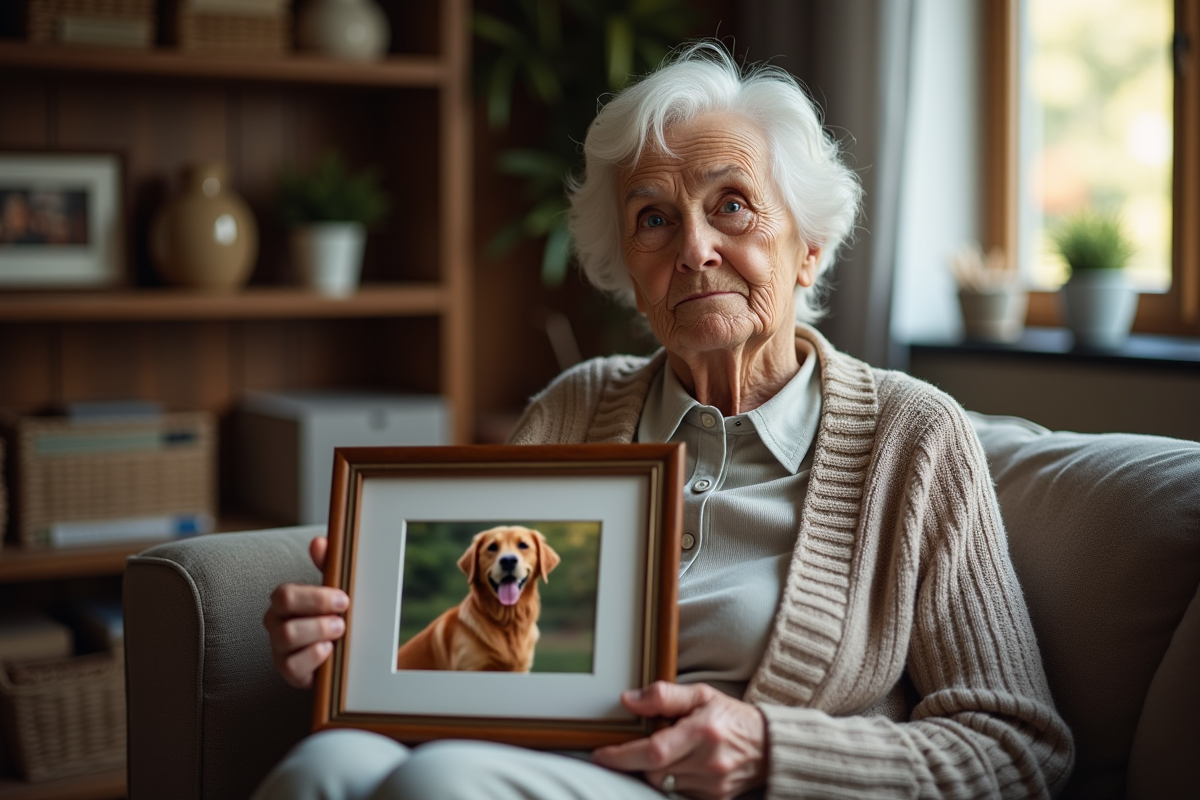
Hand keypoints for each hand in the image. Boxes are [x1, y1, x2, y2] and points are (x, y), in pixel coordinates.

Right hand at [263, 536, 348, 687]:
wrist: (347, 651)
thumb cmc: (335, 616)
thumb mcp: (335, 591)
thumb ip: (327, 566)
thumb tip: (319, 542)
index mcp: (284, 602)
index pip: (285, 594)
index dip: (315, 596)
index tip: (344, 599)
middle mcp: (276, 624)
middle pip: (282, 611)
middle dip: (317, 613)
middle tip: (342, 619)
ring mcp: (280, 650)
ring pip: (287, 636)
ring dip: (319, 632)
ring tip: (340, 633)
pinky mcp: (289, 673)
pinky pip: (293, 666)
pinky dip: (315, 657)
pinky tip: (330, 652)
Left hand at [591, 681, 766, 799]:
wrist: (769, 747)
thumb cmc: (732, 717)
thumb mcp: (702, 695)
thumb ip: (664, 695)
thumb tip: (629, 700)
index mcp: (702, 732)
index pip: (653, 751)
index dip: (621, 755)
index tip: (600, 754)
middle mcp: (708, 763)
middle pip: (653, 770)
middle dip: (642, 758)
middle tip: (652, 742)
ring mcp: (712, 786)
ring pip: (664, 784)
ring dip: (659, 770)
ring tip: (674, 752)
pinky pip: (679, 794)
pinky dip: (674, 781)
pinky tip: (685, 766)